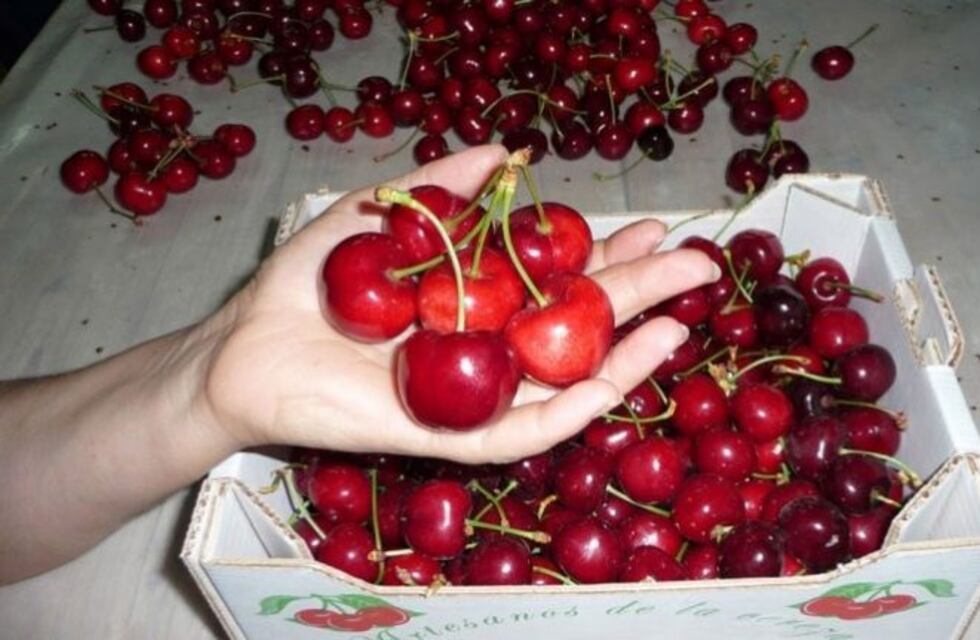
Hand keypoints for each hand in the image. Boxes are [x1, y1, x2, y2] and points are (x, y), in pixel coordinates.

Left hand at [200, 145, 719, 463]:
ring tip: (680, 315)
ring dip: (628, 351)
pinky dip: (577, 404)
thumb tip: (505, 149)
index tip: (651, 225)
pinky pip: (527, 429)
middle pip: (576, 327)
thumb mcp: (377, 218)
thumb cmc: (306, 289)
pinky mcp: (453, 433)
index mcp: (474, 302)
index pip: (556, 280)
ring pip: (567, 382)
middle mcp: (485, 349)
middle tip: (696, 264)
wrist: (247, 351)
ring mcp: (474, 395)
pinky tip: (623, 369)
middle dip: (638, 294)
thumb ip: (439, 186)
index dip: (606, 254)